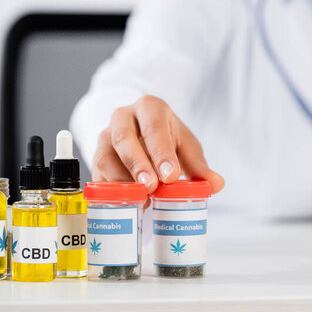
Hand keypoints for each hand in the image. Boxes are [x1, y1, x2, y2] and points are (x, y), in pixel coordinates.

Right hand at [91, 95, 223, 193]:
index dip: (161, 152)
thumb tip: (216, 184)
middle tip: (152, 187)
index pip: (154, 127)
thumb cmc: (166, 138)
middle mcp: (122, 117)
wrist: (139, 131)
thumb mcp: (185, 147)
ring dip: (124, 181)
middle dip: (138, 165)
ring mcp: (104, 137)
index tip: (171, 176)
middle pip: (124, 139)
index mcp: (149, 108)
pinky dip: (113, 192)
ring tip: (144, 199)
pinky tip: (130, 203)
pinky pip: (98, 176)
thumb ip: (199, 167)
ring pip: (106, 158)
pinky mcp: (95, 158)